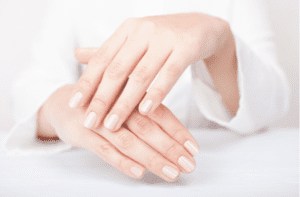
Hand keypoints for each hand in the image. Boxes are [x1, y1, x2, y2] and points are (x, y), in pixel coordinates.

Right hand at [38, 84, 198, 181]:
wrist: (64, 102)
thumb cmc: (104, 103)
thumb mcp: (125, 101)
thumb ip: (147, 113)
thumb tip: (176, 136)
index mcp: (131, 94)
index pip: (160, 113)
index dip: (178, 131)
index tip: (194, 149)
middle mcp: (117, 105)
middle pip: (148, 128)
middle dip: (170, 148)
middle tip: (189, 165)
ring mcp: (99, 119)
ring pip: (129, 141)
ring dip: (152, 158)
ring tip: (172, 173)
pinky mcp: (82, 133)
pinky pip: (104, 150)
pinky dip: (122, 162)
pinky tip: (139, 173)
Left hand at [69, 13, 232, 130]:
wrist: (201, 26)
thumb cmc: (163, 37)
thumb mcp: (134, 40)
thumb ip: (108, 50)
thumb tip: (76, 54)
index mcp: (127, 30)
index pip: (101, 58)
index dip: (87, 82)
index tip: (74, 104)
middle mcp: (142, 32)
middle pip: (117, 69)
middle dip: (101, 98)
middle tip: (90, 121)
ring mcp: (165, 38)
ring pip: (140, 75)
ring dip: (125, 102)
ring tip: (112, 124)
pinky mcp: (186, 47)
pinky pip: (169, 73)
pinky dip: (156, 93)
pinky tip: (145, 111)